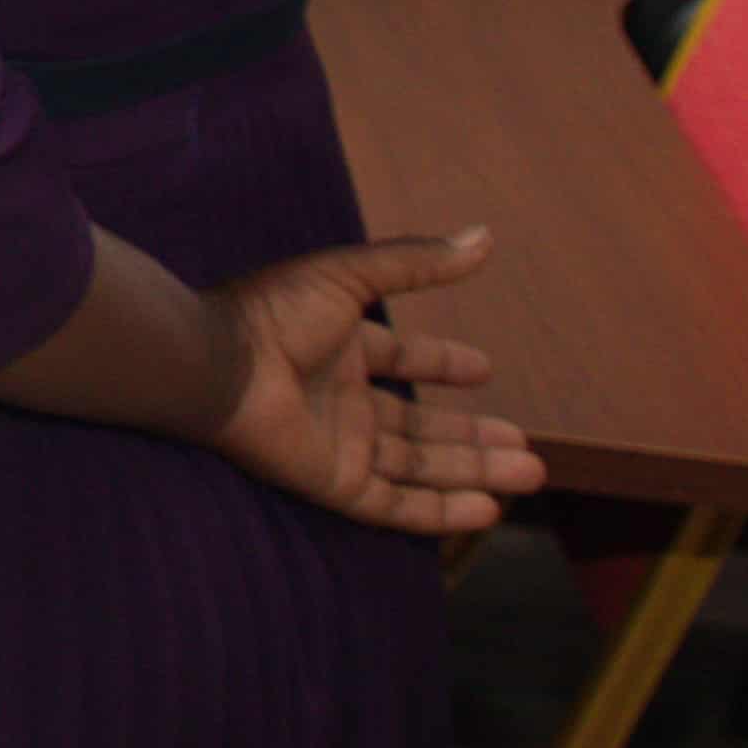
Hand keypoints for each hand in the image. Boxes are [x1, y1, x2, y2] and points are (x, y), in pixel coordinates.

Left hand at [198, 230, 537, 542]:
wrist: (218, 365)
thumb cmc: (274, 313)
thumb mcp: (352, 274)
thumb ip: (417, 262)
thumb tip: (484, 237)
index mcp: (342, 347)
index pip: (402, 358)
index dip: (441, 364)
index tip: (486, 369)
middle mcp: (342, 399)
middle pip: (421, 425)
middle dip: (474, 437)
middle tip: (525, 448)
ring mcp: (338, 443)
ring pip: (419, 467)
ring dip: (474, 472)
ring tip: (530, 475)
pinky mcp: (332, 481)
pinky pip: (394, 505)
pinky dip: (440, 510)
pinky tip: (487, 507)